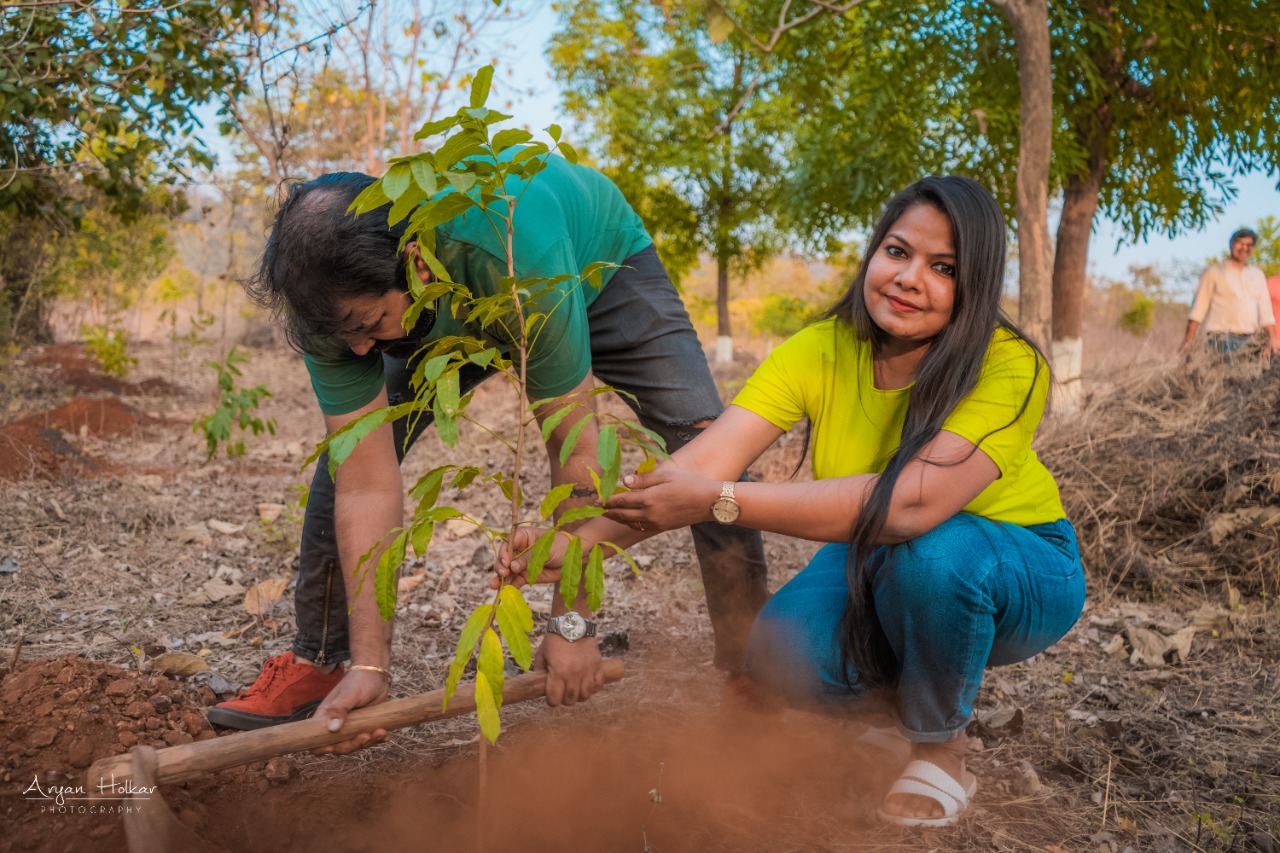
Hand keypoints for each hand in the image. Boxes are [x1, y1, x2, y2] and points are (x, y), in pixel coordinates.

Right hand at [311, 669, 389, 755]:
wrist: (375, 674)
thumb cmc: (358, 681)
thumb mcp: (349, 694)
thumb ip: (339, 709)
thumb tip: (332, 729)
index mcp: (326, 717)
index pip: (317, 739)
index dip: (321, 748)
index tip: (332, 748)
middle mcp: (337, 725)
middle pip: (339, 746)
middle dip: (352, 745)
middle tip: (366, 736)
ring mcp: (351, 727)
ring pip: (355, 744)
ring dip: (368, 742)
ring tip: (381, 732)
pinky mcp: (365, 726)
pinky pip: (369, 739)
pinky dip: (377, 739)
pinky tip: (385, 735)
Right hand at [494, 526, 565, 588]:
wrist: (574, 556)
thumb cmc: (560, 546)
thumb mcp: (544, 549)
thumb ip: (528, 558)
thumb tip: (512, 567)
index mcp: (522, 537)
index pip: (508, 543)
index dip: (504, 553)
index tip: (505, 562)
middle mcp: (519, 550)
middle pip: (504, 558)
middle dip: (501, 566)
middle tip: (503, 574)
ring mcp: (522, 563)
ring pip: (508, 571)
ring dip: (501, 578)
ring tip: (495, 586)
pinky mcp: (527, 575)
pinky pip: (516, 581)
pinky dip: (511, 586)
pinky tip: (505, 591)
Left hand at [537, 634, 603, 705]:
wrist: (572, 624)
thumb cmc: (555, 639)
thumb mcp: (541, 654)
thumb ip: (539, 671)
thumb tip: (539, 685)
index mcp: (558, 672)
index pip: (555, 699)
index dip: (551, 701)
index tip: (551, 697)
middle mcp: (574, 674)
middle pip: (570, 700)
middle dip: (564, 700)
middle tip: (562, 693)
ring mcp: (587, 670)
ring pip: (585, 695)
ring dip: (579, 696)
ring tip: (575, 690)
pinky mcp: (597, 665)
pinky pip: (598, 684)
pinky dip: (593, 688)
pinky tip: (587, 684)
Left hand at [604, 465, 719, 531]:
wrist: (709, 502)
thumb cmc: (689, 483)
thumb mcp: (666, 475)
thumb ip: (643, 479)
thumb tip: (624, 481)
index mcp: (648, 499)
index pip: (620, 500)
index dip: (606, 500)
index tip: (595, 498)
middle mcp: (649, 514)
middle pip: (621, 514)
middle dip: (607, 511)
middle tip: (596, 507)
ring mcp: (656, 523)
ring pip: (629, 522)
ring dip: (617, 518)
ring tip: (608, 513)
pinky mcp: (662, 527)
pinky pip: (640, 527)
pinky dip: (630, 523)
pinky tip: (628, 519)